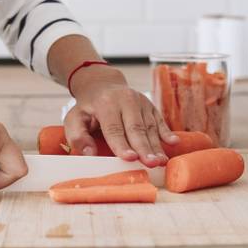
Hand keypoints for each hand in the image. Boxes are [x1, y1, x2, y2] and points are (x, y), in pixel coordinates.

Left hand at [64, 67, 178, 167]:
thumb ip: (78, 136)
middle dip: (144, 147)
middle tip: (150, 163)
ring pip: (149, 126)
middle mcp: (126, 100)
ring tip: (161, 162)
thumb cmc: (88, 108)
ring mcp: (141, 102)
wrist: (103, 84)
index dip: (122, 144)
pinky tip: (174, 143)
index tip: (130, 158)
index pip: (114, 128)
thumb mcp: (74, 119)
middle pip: (136, 128)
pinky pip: (159, 121)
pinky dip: (167, 133)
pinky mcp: (150, 107)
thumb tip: (90, 154)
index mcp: (105, 104)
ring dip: (156, 146)